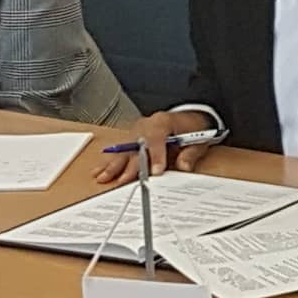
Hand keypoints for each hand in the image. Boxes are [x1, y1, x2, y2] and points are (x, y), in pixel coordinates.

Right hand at [91, 111, 213, 184]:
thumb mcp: (198, 140)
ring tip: (103, 177)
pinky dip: (109, 161)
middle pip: (135, 145)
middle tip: (123, 180)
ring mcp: (136, 131)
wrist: (188, 117)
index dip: (156, 155)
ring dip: (113, 164)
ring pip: (123, 149)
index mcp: (163, 121)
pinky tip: (99, 170)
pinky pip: (119, 150)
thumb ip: (190, 154)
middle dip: (130, 164)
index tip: (156, 171)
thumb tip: (184, 166)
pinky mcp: (131, 137)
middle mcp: (146, 125)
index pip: (157, 138)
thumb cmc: (192, 129)